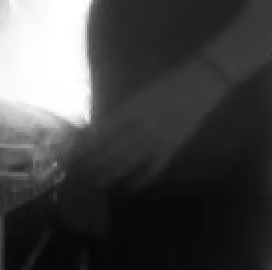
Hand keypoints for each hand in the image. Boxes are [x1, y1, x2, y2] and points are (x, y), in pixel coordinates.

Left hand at [73, 58, 231, 189]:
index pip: (100, 134)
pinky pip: (153, 169)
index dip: (85, 147)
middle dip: (94, 164)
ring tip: (98, 182)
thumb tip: (97, 131)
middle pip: (111, 152)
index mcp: (129, 111)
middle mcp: (140, 128)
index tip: (72, 155)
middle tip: (80, 173)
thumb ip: (120, 114)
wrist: (199, 84)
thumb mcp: (138, 96)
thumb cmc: (166, 85)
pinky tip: (129, 187)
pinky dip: (140, 180)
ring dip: (111, 174)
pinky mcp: (172, 149)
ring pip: (128, 163)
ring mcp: (157, 140)